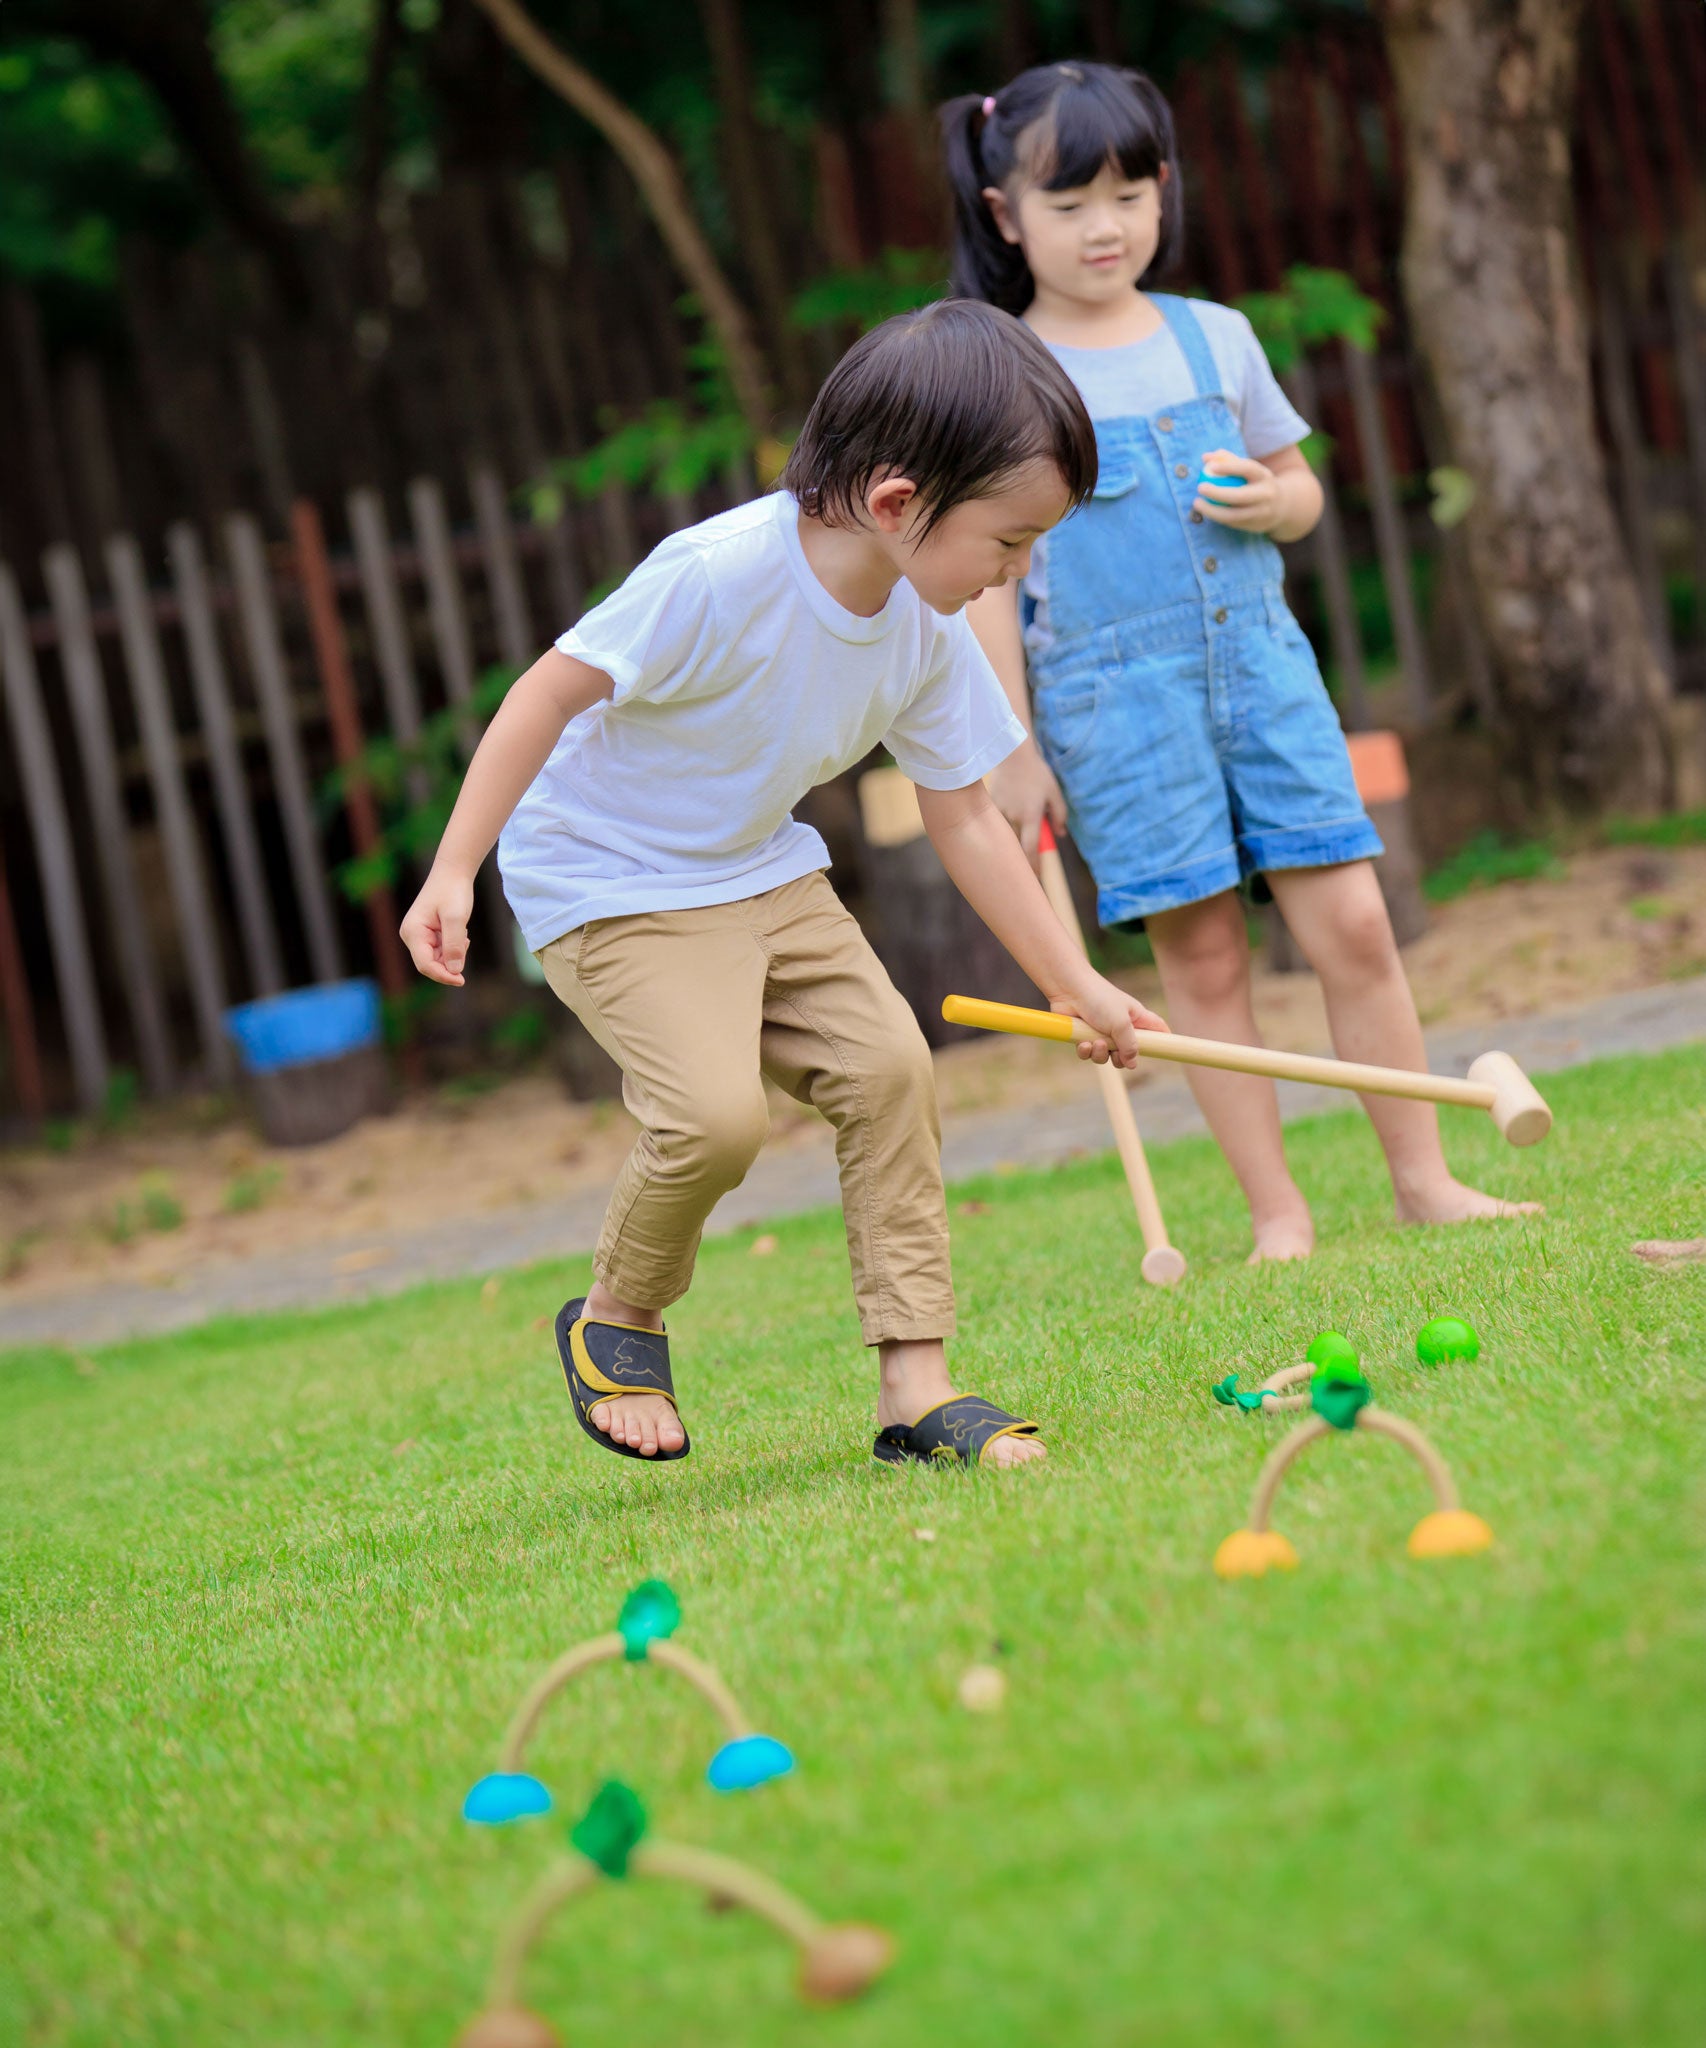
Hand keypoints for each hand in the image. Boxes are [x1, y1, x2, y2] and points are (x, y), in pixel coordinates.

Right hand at [400, 865, 474, 985]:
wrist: (453, 873)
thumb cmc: (453, 891)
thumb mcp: (456, 918)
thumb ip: (454, 945)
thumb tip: (454, 971)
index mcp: (412, 932)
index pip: (425, 965)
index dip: (443, 976)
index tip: (461, 980)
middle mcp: (411, 936)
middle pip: (431, 964)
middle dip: (450, 962)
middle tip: (465, 942)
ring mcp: (418, 935)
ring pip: (438, 958)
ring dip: (453, 952)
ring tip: (462, 932)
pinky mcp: (427, 934)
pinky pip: (441, 950)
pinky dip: (453, 947)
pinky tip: (460, 932)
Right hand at [986, 739, 1066, 867]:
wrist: (1011, 755)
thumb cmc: (1036, 773)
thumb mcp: (1054, 792)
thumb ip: (1059, 815)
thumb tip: (1060, 835)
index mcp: (1030, 815)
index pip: (1030, 849)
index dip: (1033, 866)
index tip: (1035, 877)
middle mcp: (1013, 817)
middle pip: (1015, 846)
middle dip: (1019, 859)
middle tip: (1024, 872)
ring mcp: (998, 812)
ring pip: (1004, 834)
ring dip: (1010, 837)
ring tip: (1013, 831)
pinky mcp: (989, 806)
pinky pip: (996, 823)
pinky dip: (1000, 824)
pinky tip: (1003, 813)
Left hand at [1051, 973, 1168, 1066]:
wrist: (1068, 988)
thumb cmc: (1099, 999)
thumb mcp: (1121, 1023)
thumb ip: (1130, 1045)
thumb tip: (1132, 1064)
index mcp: (1136, 1018)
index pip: (1158, 1030)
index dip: (1164, 1040)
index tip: (1167, 1051)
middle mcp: (1120, 1026)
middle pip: (1128, 1053)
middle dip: (1121, 1058)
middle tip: (1116, 1053)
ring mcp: (1101, 1031)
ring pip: (1106, 1056)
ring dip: (1100, 1054)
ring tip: (1096, 1042)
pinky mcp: (1083, 1035)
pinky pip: (1088, 1053)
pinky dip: (1085, 1051)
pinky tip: (1083, 1043)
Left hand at [1195, 451, 1283, 533]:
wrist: (1281, 507)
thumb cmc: (1256, 482)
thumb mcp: (1249, 469)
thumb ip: (1228, 460)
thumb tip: (1205, 457)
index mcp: (1264, 476)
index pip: (1248, 469)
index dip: (1229, 467)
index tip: (1210, 466)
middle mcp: (1265, 495)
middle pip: (1240, 496)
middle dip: (1218, 493)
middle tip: (1200, 487)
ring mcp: (1260, 513)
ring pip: (1233, 515)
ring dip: (1212, 511)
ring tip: (1197, 503)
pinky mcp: (1254, 527)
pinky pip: (1232, 523)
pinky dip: (1217, 517)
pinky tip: (1206, 511)